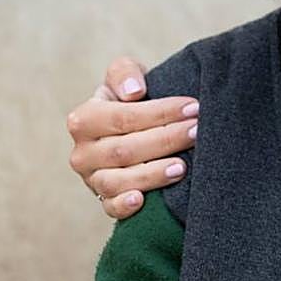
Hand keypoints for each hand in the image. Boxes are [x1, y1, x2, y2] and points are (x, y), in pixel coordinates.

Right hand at [67, 56, 198, 218]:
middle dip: (166, 140)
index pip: (123, 117)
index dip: (160, 112)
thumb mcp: (125, 77)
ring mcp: (93, 179)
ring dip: (153, 174)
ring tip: (183, 166)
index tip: (193, 106)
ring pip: (118, 181)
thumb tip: (133, 91)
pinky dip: (125, 206)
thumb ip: (124, 73)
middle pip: (124, 150)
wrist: (133, 127)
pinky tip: (143, 200)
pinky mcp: (104, 199)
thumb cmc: (133, 98)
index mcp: (84, 119)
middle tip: (197, 131)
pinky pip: (111, 207)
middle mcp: (83, 152)